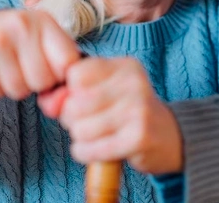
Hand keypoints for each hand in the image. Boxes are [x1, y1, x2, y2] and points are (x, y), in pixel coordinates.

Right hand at [0, 9, 80, 99]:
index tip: (52, 68)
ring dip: (15, 87)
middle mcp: (20, 25)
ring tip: (10, 69)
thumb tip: (58, 105)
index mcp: (44, 21)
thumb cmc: (22, 41)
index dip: (60, 75)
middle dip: (36, 83)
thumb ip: (62, 73)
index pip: (67, 63)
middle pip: (42, 81)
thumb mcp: (46, 43)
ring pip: (17, 90)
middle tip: (26, 68)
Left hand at [41, 58, 182, 174]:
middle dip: (71, 118)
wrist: (170, 138)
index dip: (69, 92)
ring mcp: (139, 110)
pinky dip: (85, 153)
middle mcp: (135, 83)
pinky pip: (92, 148)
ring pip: (81, 128)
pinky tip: (93, 150)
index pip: (76, 74)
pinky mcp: (139, 138)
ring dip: (79, 138)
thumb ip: (71, 92)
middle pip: (75, 102)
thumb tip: (49, 103)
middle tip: (86, 123)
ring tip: (94, 136)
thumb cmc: (128, 113)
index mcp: (125, 66)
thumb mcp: (106, 92)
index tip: (78, 101)